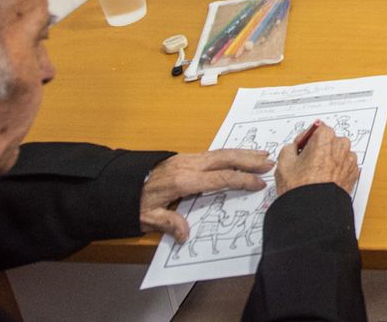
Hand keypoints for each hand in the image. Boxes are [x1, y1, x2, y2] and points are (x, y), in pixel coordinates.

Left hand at [141, 149, 271, 241]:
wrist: (117, 183)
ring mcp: (186, 158)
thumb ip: (169, 223)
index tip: (258, 183)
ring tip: (261, 155)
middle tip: (269, 162)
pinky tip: (238, 156)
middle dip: (248, 160)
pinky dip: (230, 153)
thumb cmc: (133, 201)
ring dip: (242, 153)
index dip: (241, 180)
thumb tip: (185, 235)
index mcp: (183, 180)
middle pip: (225, 158)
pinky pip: (212, 153)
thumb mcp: (147, 218)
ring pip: (220, 152)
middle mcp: (187, 164)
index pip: (220, 178)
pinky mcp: (183, 157)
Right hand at [274, 122, 359, 197]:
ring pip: (337, 154)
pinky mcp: (354, 173)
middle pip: (328, 142)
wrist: (315, 210)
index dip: (305, 141)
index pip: (315, 130)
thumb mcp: (284, 163)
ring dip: (328, 161)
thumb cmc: (300, 187)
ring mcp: (350, 160)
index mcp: (325, 137)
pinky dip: (336, 171)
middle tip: (306, 165)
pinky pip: (344, 167)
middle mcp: (341, 145)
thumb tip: (294, 148)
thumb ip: (290, 148)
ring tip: (315, 176)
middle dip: (318, 150)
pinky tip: (325, 181)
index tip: (300, 150)